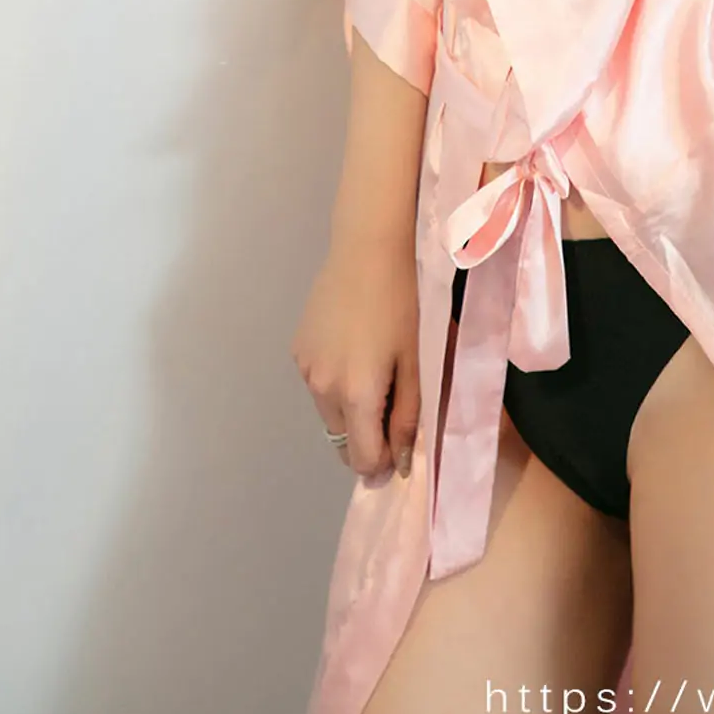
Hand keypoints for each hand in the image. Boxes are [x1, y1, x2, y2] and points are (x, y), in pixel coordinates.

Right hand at [290, 232, 420, 481]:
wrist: (367, 250)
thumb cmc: (402, 304)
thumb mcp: (415, 362)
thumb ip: (407, 417)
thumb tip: (399, 463)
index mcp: (356, 394)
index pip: (361, 459)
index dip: (382, 463)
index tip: (399, 447)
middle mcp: (322, 388)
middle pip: (342, 440)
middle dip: (367, 436)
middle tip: (392, 404)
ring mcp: (305, 369)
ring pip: (328, 413)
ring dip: (350, 410)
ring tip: (374, 370)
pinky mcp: (298, 350)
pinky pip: (317, 384)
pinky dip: (335, 383)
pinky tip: (353, 349)